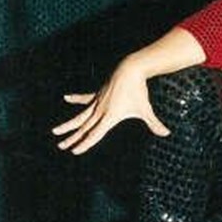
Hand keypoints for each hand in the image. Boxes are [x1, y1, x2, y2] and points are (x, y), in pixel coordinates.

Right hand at [52, 58, 170, 153]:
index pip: (94, 134)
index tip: (74, 151)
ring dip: (68, 125)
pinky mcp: (98, 94)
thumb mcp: (146, 110)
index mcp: (109, 117)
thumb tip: (167, 133)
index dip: (84, 144)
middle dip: (72, 139)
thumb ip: (154, 123)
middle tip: (61, 147)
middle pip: (83, 128)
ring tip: (55, 131)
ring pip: (80, 116)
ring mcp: (97, 102)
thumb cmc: (139, 91)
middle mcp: (100, 111)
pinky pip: (84, 98)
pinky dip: (76, 99)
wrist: (130, 70)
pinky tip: (66, 98)